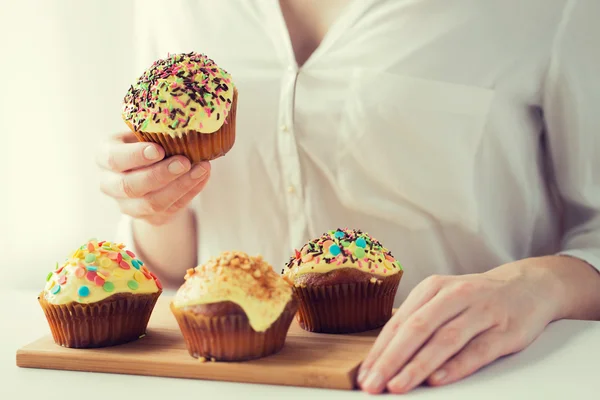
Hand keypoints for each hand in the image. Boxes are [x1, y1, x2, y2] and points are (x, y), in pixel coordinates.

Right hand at [97, 132, 210, 225]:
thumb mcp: (144, 133)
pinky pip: (171, 208)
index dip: (135, 156)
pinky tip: (202, 176)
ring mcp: (129, 205)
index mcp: (105, 156)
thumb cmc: (147, 144)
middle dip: (160, 174)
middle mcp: (111, 184)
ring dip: (180, 186)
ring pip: (152, 203)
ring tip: (201, 168)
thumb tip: (182, 120)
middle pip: (131, 186)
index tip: (158, 150)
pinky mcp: (150, 217)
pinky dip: (190, 192)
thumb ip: (154, 129)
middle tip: (184, 162)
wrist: (151, 174)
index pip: (114, 159)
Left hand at [357, 258, 561, 393]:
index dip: (379, 350)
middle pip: (416, 329)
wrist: (528, 286)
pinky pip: (477, 351)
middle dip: (390, 359)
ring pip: (444, 340)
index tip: (363, 375)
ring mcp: (481, 312)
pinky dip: (456, 366)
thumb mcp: (443, 299)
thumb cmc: (475, 299)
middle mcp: (454, 295)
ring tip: (398, 386)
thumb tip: (384, 357)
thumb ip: (418, 323)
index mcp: (433, 288)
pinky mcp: (505, 330)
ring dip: (418, 365)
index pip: (399, 322)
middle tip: (373, 384)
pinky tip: (437, 380)